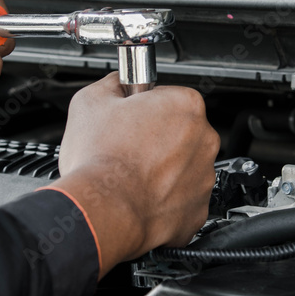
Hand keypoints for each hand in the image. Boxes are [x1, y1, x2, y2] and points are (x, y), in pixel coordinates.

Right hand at [50, 73, 219, 275]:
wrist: (101, 211)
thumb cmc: (98, 160)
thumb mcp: (90, 101)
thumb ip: (112, 84)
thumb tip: (117, 84)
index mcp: (185, 105)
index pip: (169, 97)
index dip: (145, 107)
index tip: (130, 118)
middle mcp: (204, 140)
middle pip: (181, 132)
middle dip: (157, 138)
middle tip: (126, 147)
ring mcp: (204, 178)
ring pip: (183, 167)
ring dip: (162, 170)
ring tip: (130, 174)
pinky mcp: (197, 212)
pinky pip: (181, 199)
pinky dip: (164, 199)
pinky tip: (139, 196)